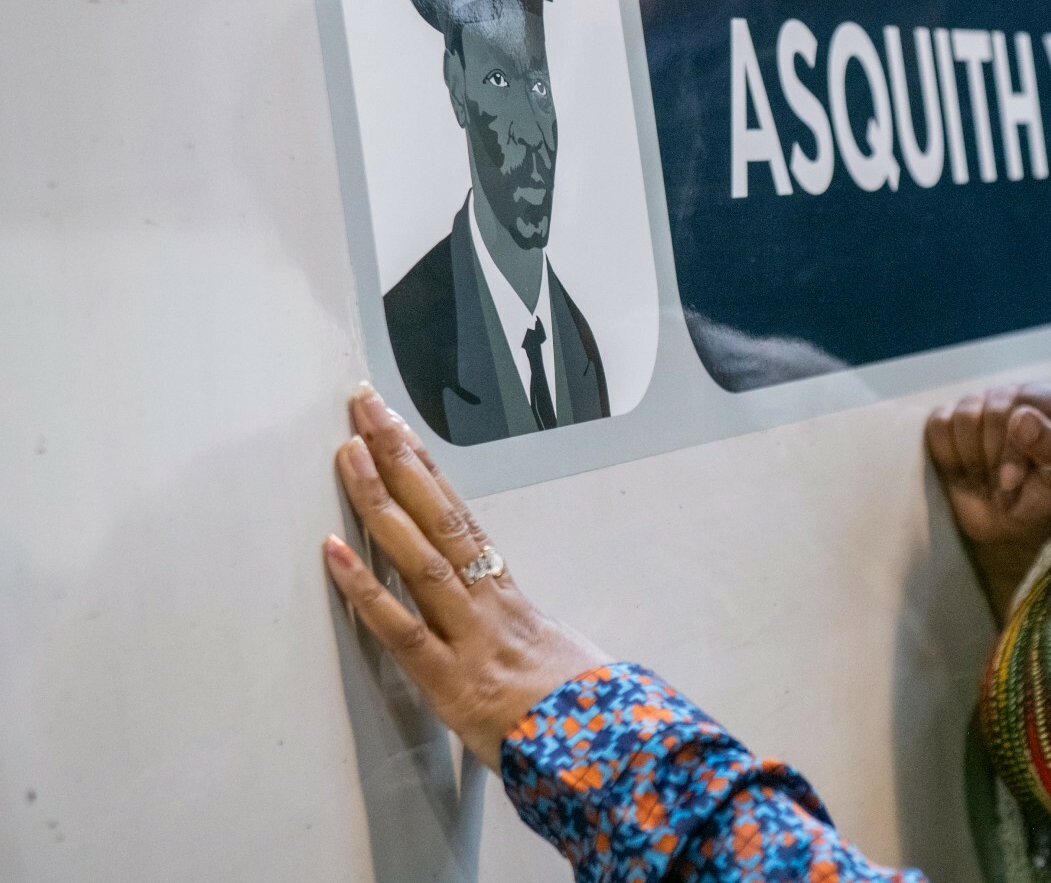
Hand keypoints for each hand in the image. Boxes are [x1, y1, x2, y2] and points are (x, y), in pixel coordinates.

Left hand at [322, 385, 608, 771]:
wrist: (612, 752)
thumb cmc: (582, 708)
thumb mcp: (553, 652)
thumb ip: (517, 628)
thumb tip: (500, 615)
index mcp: (507, 593)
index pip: (459, 515)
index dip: (424, 467)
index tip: (394, 423)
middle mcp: (488, 602)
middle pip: (439, 515)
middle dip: (398, 456)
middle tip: (363, 404)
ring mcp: (469, 637)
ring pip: (420, 556)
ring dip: (380, 501)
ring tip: (348, 453)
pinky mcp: (450, 681)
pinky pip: (401, 628)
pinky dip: (364, 588)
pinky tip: (332, 552)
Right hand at [925, 380, 1050, 619]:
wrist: (1010, 528)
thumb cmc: (1042, 500)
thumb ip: (1050, 448)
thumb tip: (1022, 417)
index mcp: (1049, 400)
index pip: (1024, 404)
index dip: (1013, 446)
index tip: (1012, 481)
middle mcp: (1013, 395)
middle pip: (991, 410)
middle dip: (993, 458)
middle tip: (1003, 486)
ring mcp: (979, 405)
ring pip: (963, 416)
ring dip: (972, 460)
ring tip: (987, 480)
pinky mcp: (949, 420)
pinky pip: (938, 425)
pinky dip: (948, 456)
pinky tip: (966, 472)